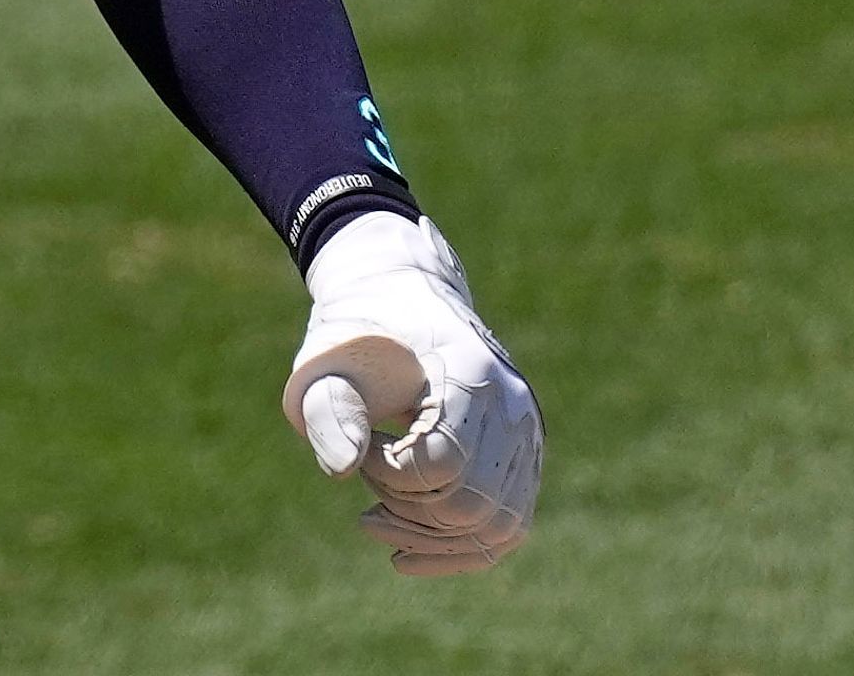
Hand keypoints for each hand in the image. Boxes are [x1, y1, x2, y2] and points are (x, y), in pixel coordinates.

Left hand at [282, 213, 542, 574]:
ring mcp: (527, 435)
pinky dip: (458, 549)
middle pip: (471, 505)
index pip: (441, 464)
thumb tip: (340, 472)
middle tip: (362, 475)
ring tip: (373, 517)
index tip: (355, 442)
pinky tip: (404, 553)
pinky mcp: (523, 460)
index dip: (385, 472)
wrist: (400, 299)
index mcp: (471, 373)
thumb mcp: (327, 359)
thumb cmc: (356, 333)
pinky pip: (506, 526)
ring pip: (497, 527)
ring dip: (430, 539)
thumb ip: (326, 410)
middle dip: (405, 509)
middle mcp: (515, 407)